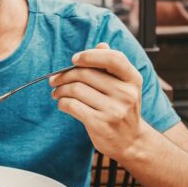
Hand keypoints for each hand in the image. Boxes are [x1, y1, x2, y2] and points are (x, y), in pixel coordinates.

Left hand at [49, 43, 143, 158]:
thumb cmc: (122, 108)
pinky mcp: (100, 124)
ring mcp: (114, 110)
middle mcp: (126, 93)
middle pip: (86, 74)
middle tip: (55, 80)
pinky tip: (62, 103)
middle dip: (65, 75)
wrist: (130, 141)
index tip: (74, 59)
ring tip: (56, 92)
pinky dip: (62, 102)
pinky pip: (72, 105)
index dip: (90, 55)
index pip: (114, 58)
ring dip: (60, 89)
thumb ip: (112, 65)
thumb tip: (100, 44)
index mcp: (132, 79)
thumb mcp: (124, 85)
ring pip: (76, 89)